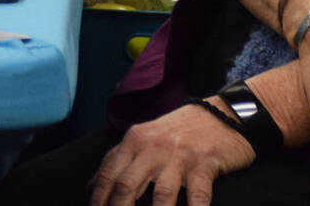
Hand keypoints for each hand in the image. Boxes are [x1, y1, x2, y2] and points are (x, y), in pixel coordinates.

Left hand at [90, 102, 255, 205]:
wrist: (220, 113)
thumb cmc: (177, 131)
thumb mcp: (142, 138)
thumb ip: (116, 161)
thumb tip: (89, 187)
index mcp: (133, 141)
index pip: (108, 174)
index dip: (98, 199)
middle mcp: (153, 148)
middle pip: (128, 186)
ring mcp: (179, 157)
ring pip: (162, 195)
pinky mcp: (205, 165)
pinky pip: (198, 197)